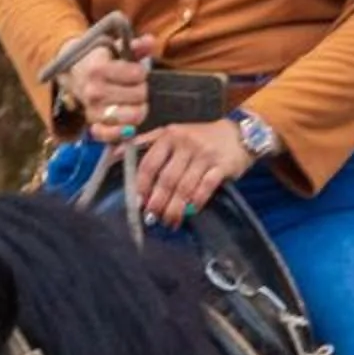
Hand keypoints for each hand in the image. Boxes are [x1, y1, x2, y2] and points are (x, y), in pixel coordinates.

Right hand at [59, 32, 158, 136]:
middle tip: (134, 87)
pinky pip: (112, 135)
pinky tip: (128, 125)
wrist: (74, 75)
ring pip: (132, 116)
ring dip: (138, 109)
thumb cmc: (100, 60)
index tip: (135, 72)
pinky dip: (122, 132)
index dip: (141, 72)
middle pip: (139, 95)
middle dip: (141, 90)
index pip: (138, 74)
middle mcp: (94, 91)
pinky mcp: (93, 126)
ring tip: (133, 102)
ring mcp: (93, 110)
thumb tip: (150, 41)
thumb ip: (135, 46)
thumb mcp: (115, 48)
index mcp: (98, 69)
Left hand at [133, 117, 254, 223]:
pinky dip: (196, 202)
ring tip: (169, 221)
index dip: (142, 185)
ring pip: (185, 186)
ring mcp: (205, 155)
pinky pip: (206, 188)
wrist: (239, 133)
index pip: (149, 163)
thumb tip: (115, 154)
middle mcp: (185, 143)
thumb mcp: (172, 133)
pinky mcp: (222, 166)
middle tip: (151, 218)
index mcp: (168, 135)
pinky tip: (190, 212)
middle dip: (157, 202)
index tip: (137, 202)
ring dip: (175, 208)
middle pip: (166, 179)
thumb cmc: (200, 137)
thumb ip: (146, 142)